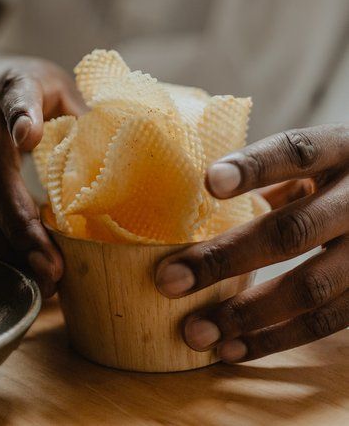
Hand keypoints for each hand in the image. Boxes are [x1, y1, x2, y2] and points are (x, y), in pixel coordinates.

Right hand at [0, 56, 85, 297]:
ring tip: (46, 280)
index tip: (30, 134)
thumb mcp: (59, 84)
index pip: (17, 97)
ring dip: (11, 245)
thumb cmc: (28, 85)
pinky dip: (5, 247)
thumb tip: (124, 156)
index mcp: (14, 85)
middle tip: (51, 264)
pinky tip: (31, 272)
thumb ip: (83, 112)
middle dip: (20, 221)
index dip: (22, 115)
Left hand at [155, 125, 348, 361]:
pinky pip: (325, 322)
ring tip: (195, 330)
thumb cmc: (341, 174)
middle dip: (227, 258)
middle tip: (169, 279)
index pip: (297, 152)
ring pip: (310, 288)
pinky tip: (231, 349)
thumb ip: (274, 172)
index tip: (208, 182)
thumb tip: (194, 194)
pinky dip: (275, 339)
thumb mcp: (321, 158)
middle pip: (293, 231)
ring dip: (246, 314)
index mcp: (341, 151)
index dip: (254, 168)